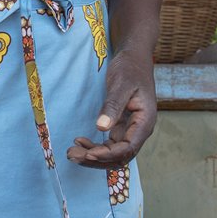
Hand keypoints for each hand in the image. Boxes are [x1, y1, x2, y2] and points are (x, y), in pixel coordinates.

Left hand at [66, 48, 156, 169]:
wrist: (134, 58)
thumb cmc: (130, 68)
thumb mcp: (121, 84)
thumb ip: (113, 106)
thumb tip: (101, 128)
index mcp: (145, 121)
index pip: (128, 148)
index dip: (109, 154)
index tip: (89, 153)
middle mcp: (139, 130)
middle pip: (120, 156)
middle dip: (97, 159)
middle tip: (72, 155)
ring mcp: (130, 130)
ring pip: (113, 153)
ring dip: (93, 156)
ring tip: (72, 152)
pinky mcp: (120, 126)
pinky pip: (109, 144)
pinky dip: (94, 146)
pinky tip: (80, 141)